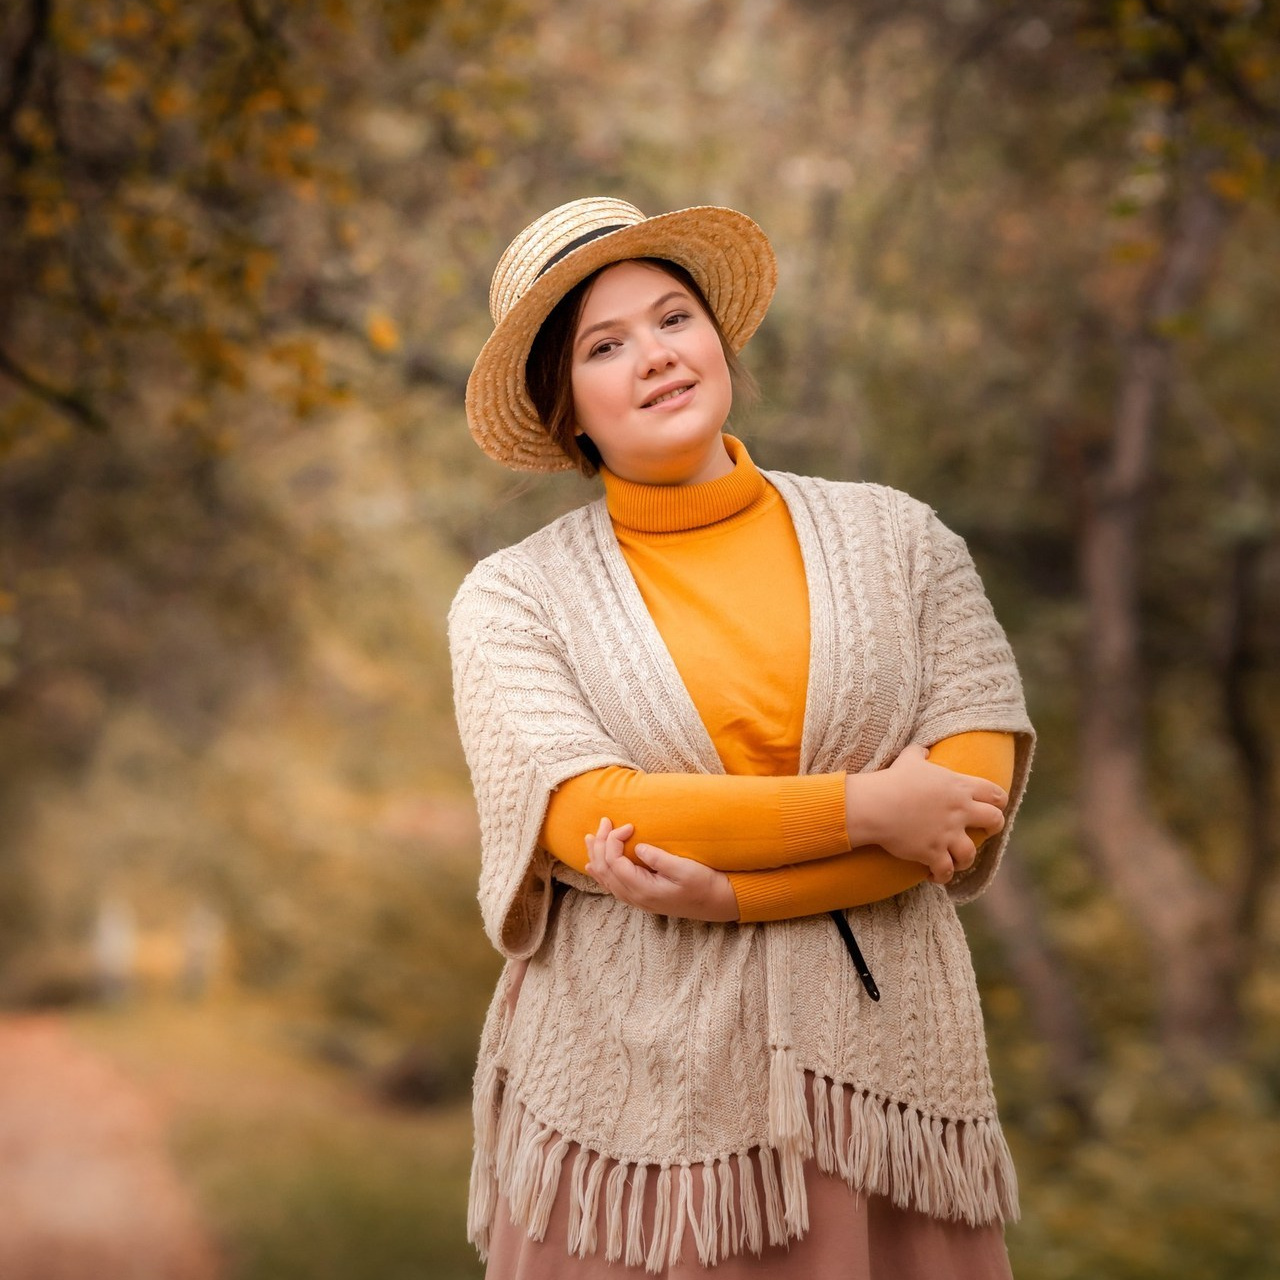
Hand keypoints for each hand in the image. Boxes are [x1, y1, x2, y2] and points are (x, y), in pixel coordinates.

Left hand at [583, 817, 738, 921]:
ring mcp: (636, 899)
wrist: (715, 903)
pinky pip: (611, 885)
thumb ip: (658, 858)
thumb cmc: (702, 884)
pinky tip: (593, 866)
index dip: (614, 839)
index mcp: (643, 889)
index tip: (629, 825)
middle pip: (604, 869)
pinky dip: (600, 872)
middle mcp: (635, 896)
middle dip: (600, 843)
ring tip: (590, 838)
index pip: (614, 861)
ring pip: (604, 878)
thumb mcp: (684, 868)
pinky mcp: (640, 897)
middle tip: (604, 821)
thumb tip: (638, 847)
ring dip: (595, 856)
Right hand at [845, 744, 1007, 884]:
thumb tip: (924, 750)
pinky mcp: (933, 852)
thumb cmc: (893, 780)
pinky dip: (942, 876)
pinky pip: (946, 871)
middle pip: (995, 821)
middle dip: (992, 827)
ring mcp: (948, 834)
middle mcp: (959, 811)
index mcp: (959, 787)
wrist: (876, 804)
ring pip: (971, 853)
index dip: (998, 800)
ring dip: (964, 858)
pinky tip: (934, 874)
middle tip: (982, 831)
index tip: (993, 805)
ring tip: (955, 859)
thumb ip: (920, 753)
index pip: (995, 793)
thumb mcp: (909, 759)